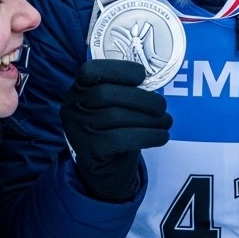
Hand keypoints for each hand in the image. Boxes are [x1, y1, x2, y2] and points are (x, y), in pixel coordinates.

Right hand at [61, 59, 171, 201]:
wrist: (105, 167)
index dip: (118, 69)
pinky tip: (161, 136)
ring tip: (166, 121)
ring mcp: (78, 129)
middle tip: (161, 106)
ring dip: (149, 119)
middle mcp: (72, 107)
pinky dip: (148, 136)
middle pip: (106, 94)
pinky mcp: (89, 150)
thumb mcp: (113, 105)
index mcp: (78, 89)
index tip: (142, 75)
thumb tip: (155, 83)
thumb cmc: (114, 128)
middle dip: (141, 98)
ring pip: (116, 116)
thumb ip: (124, 90)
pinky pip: (121, 138)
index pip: (91, 71)